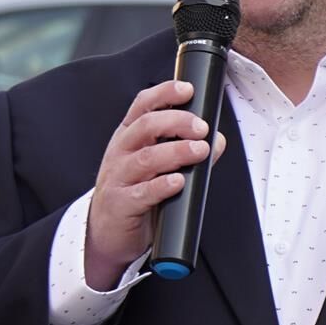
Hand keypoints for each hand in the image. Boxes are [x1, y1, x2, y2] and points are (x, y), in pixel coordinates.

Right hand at [84, 79, 225, 289]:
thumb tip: (217, 139)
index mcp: (129, 137)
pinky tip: (178, 182)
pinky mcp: (120, 205)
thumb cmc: (135, 193)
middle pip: (145, 127)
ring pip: (145, 158)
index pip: (142, 106)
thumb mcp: (157, 167)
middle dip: (176, 122)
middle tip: (202, 127)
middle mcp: (120, 153)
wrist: (108, 234)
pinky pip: (141, 193)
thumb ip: (186, 151)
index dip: (164, 94)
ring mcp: (117, 178)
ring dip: (176, 152)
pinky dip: (162, 186)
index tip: (188, 89)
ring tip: (200, 151)